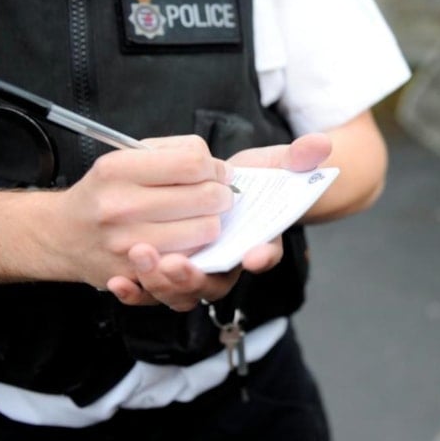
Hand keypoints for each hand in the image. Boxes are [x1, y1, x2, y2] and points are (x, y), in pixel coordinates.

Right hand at [51, 135, 232, 292]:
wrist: (63, 235)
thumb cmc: (105, 192)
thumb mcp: (126, 158)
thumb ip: (174, 154)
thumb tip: (221, 169)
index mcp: (117, 170)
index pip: (193, 162)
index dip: (215, 167)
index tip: (216, 172)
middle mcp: (120, 206)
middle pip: (207, 196)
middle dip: (222, 194)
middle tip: (217, 195)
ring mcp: (128, 244)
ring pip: (207, 230)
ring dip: (213, 221)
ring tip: (202, 216)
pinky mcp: (137, 272)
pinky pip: (192, 257)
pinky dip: (198, 246)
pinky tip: (188, 237)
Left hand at [107, 133, 331, 310]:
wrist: (207, 193)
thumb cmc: (240, 181)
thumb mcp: (269, 165)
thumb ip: (295, 158)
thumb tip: (321, 144)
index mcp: (256, 240)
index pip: (264, 253)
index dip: (262, 255)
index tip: (253, 255)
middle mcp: (225, 263)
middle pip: (215, 283)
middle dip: (195, 277)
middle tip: (177, 263)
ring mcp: (194, 272)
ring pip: (180, 293)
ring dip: (160, 282)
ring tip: (142, 257)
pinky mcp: (164, 278)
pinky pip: (149, 296)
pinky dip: (134, 294)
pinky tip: (118, 284)